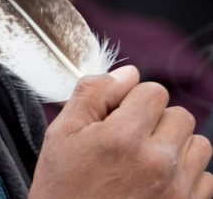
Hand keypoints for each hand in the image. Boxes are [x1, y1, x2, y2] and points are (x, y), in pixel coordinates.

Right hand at [29, 65, 212, 198]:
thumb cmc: (62, 187)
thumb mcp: (61, 133)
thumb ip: (93, 94)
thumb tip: (128, 73)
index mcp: (123, 137)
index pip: (153, 91)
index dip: (132, 99)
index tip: (115, 117)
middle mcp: (157, 162)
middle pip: (180, 115)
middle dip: (155, 121)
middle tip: (128, 140)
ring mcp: (177, 190)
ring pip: (198, 145)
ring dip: (175, 147)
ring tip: (144, 162)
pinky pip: (205, 179)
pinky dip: (185, 177)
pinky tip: (155, 184)